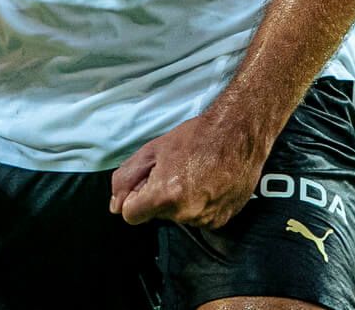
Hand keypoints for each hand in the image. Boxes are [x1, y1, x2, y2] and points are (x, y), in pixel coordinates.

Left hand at [110, 109, 269, 228]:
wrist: (239, 133)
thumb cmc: (195, 136)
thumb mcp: (152, 149)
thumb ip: (126, 178)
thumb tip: (115, 206)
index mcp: (165, 196)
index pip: (131, 215)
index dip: (136, 196)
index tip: (149, 180)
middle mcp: (186, 213)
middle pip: (156, 215)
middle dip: (159, 196)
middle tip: (176, 170)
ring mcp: (206, 219)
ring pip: (178, 217)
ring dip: (180, 201)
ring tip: (195, 175)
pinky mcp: (222, 220)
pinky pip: (199, 218)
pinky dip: (200, 205)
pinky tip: (209, 183)